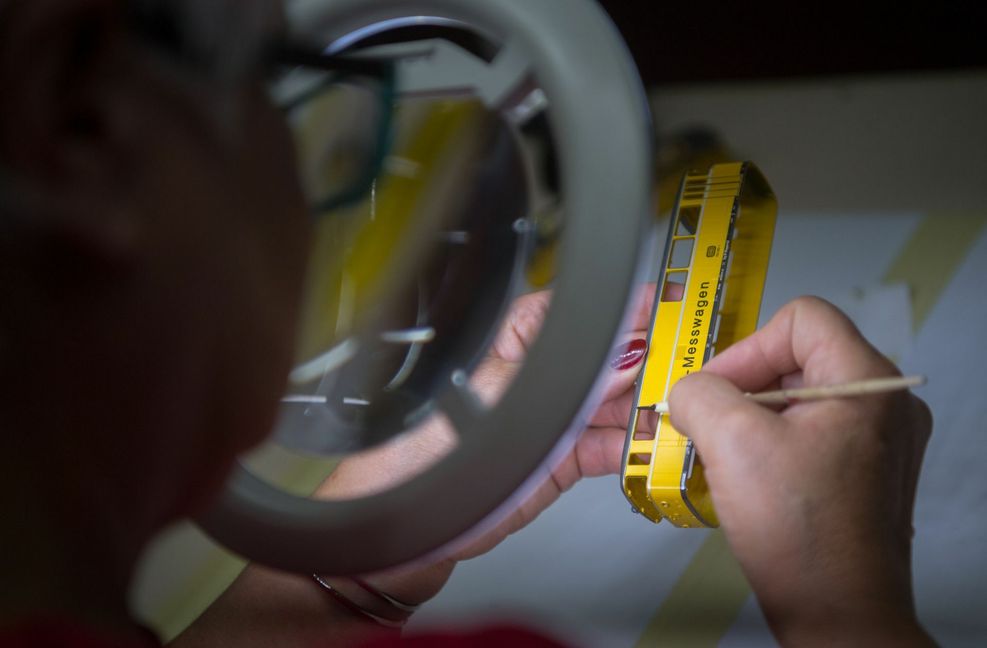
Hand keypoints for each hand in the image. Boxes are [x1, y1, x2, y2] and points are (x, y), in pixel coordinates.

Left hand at [317, 287, 656, 602]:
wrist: (411, 529)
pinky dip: (637, 446)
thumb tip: (622, 357)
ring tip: (684, 407)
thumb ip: (566, 379)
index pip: (586, 317)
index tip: (673, 308)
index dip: (631, 310)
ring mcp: (556, 419)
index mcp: (517, 343)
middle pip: (613, 359)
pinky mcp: (564, 459)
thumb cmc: (422, 455)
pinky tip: (658, 443)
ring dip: (652, 405)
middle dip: (655, 359)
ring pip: (620, 403)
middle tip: (693, 363)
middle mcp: (541, 377)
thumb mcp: (499, 400)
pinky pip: (612, 446)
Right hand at [668, 296, 933, 644]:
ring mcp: (879, 442)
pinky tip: (748, 480)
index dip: (749, 346)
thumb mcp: (732, 444)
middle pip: (798, 357)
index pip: (801, 318)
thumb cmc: (804, 538)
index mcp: (868, 384)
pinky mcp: (864, 473)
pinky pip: (808, 433)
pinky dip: (770, 445)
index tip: (718, 389)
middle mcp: (884, 406)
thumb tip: (688, 389)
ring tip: (725, 457)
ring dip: (750, 420)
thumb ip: (699, 393)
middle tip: (709, 423)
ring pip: (798, 398)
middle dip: (742, 388)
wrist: (839, 616)